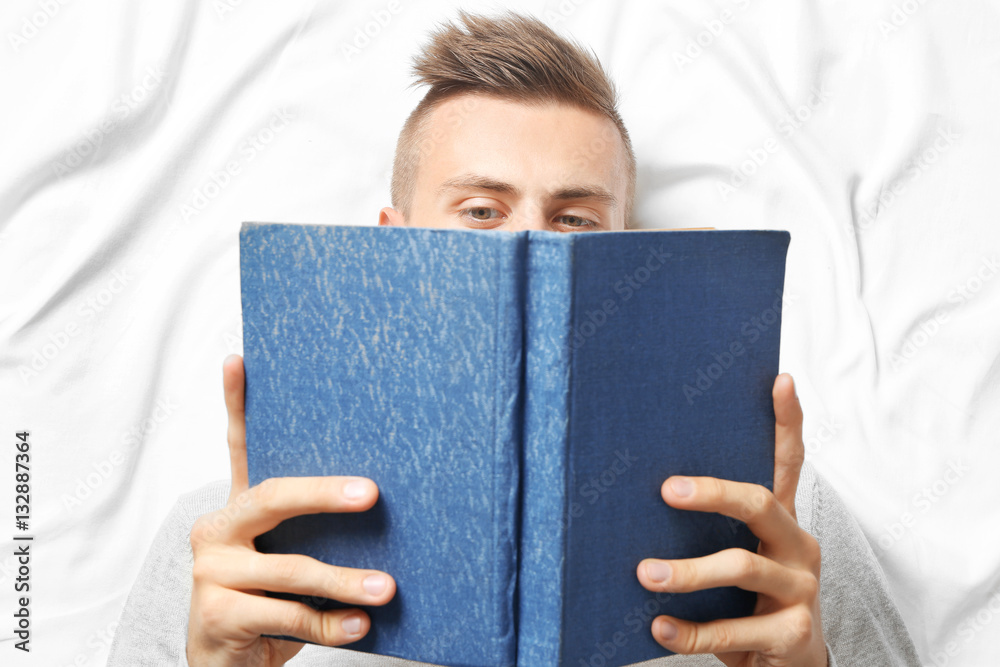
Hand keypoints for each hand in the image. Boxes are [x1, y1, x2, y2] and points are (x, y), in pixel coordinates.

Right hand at [185, 354, 395, 666]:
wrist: (227, 665)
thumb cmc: (269, 603)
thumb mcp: (290, 559)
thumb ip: (314, 533)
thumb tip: (379, 499)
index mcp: (239, 509)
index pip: (237, 447)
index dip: (237, 403)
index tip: (239, 359)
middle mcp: (217, 530)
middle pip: (273, 496)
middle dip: (325, 493)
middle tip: (371, 494)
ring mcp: (212, 570)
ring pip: (291, 568)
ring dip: (346, 580)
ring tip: (387, 588)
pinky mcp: (217, 613)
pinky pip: (288, 615)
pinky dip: (329, 624)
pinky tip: (359, 626)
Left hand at [636, 373, 826, 666]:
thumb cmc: (748, 602)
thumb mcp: (739, 558)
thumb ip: (711, 529)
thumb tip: (648, 486)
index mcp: (783, 520)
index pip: (789, 461)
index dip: (787, 421)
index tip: (778, 380)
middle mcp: (798, 545)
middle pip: (759, 503)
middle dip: (713, 492)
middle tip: (666, 489)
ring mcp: (800, 589)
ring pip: (741, 567)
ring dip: (687, 572)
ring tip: (645, 573)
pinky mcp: (793, 634)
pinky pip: (733, 630)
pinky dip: (690, 631)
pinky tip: (658, 627)